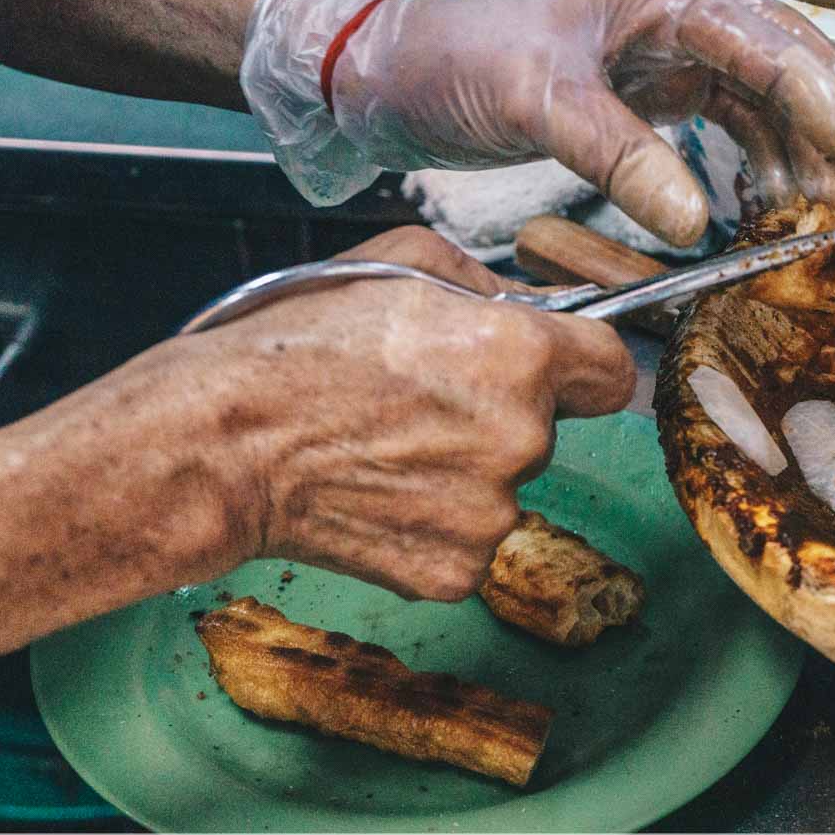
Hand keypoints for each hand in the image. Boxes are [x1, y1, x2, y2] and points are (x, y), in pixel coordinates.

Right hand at [197, 227, 634, 599]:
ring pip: (505, 486)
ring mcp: (490, 514)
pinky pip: (468, 537)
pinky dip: (434, 522)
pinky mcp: (456, 570)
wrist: (221, 443)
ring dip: (466, 469)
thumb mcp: (398, 264)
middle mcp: (521, 440)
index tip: (562, 368)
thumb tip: (536, 306)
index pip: (613, 369)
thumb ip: (488, 284)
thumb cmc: (296, 347)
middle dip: (504, 412)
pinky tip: (378, 492)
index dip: (584, 364)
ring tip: (387, 445)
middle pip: (549, 428)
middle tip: (424, 400)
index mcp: (520, 357)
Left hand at [243, 0, 834, 246]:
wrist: (393, 83)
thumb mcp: (537, 105)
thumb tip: (698, 222)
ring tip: (811, 202)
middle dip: (818, 112)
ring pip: (752, 92)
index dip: (810, 85)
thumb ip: (619, 157)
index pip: (752, 29)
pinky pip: (717, 120)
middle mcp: (663, 11)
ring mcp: (657, 50)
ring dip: (787, 144)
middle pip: (772, 53)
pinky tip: (762, 199)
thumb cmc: (453, 67)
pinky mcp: (643, 90)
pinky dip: (746, 158)